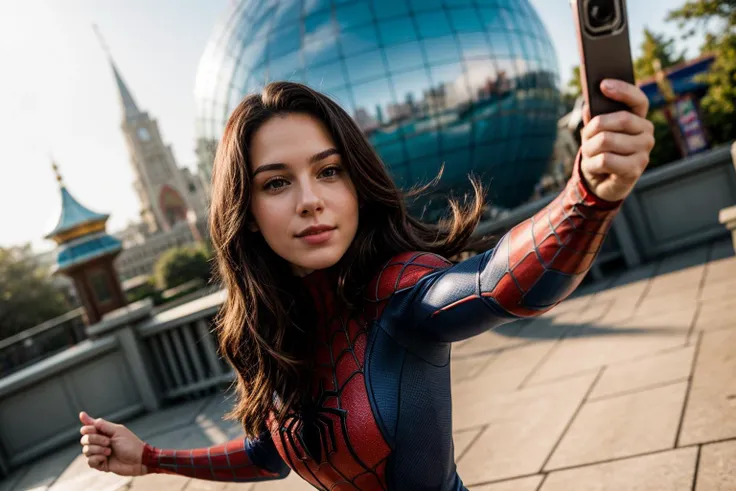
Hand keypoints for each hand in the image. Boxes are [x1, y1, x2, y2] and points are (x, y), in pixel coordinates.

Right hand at [79, 411, 146, 475]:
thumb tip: (84, 416)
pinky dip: (97, 458)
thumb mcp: (117, 431)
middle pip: (84, 439)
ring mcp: (99, 453)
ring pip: (86, 450)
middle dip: (95, 439)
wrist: (138, 460)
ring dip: (98, 449)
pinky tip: (106, 458)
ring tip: (109, 451)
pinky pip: (89, 461)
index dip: (86, 427)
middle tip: (108, 441)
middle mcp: (99, 442)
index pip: (88, 428)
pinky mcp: (100, 464)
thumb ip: (102, 425)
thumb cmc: (130, 444)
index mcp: (104, 432)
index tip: (89, 428)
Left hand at [580, 79, 654, 201]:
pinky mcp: (636, 169)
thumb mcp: (594, 132)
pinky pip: (606, 160)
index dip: (623, 90)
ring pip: (607, 140)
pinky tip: (595, 167)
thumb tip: (588, 105)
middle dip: (595, 128)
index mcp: (639, 120)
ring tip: (590, 154)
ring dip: (590, 148)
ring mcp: (644, 152)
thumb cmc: (599, 152)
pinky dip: (593, 164)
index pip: (638, 100)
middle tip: (586, 137)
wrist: (601, 182)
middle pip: (620, 119)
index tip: (603, 84)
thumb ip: (594, 117)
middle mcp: (647, 134)